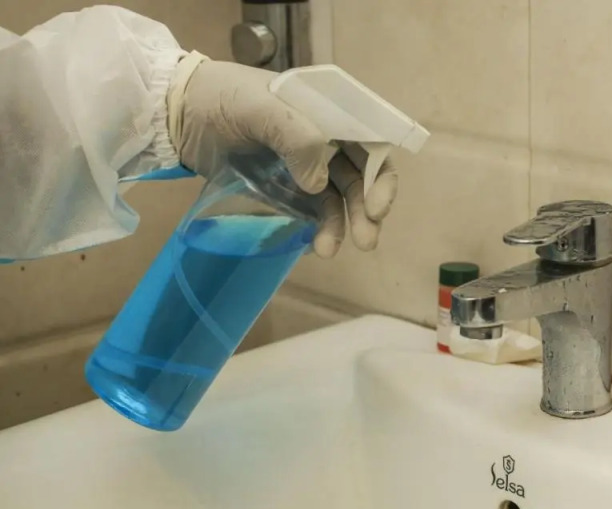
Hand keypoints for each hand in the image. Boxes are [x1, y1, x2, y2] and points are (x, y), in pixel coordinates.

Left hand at [167, 57, 397, 256]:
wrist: (174, 114)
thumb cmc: (220, 99)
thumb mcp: (260, 108)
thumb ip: (297, 138)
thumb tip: (318, 184)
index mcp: (329, 111)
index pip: (372, 142)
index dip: (381, 175)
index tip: (377, 205)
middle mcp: (325, 138)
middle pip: (361, 177)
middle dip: (366, 210)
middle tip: (366, 241)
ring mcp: (306, 165)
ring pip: (338, 199)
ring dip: (341, 226)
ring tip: (328, 251)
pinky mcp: (286, 187)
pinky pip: (313, 210)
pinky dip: (319, 229)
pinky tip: (315, 246)